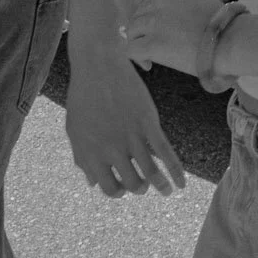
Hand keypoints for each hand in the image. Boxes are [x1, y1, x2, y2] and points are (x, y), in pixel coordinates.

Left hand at [64, 34, 186, 197]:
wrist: (98, 65)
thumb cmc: (84, 98)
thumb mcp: (75, 131)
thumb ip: (83, 159)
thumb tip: (93, 184)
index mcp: (91, 154)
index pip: (109, 187)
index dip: (117, 191)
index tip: (124, 187)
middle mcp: (111, 150)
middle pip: (132, 183)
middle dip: (139, 189)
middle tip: (143, 186)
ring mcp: (131, 137)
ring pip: (151, 174)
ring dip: (161, 187)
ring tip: (166, 192)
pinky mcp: (148, 123)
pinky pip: (165, 154)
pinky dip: (175, 171)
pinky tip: (181, 184)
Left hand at [123, 0, 223, 77]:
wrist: (230, 41)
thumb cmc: (225, 26)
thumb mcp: (202, 2)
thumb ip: (184, 5)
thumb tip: (175, 19)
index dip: (153, 14)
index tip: (160, 27)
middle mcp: (159, 0)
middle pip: (138, 13)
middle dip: (144, 28)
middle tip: (154, 43)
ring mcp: (154, 21)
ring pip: (131, 30)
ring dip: (139, 41)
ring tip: (151, 54)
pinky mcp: (151, 43)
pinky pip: (131, 49)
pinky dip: (137, 57)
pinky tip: (149, 62)